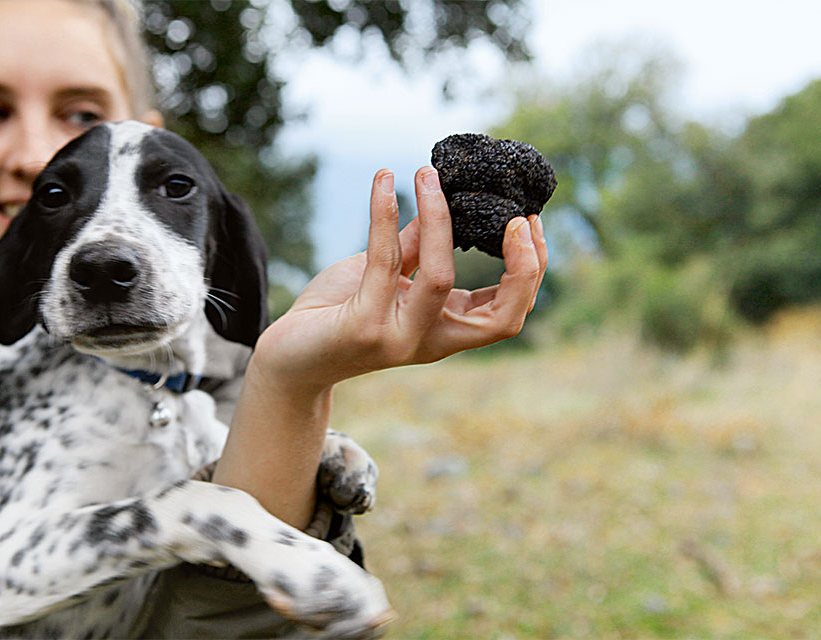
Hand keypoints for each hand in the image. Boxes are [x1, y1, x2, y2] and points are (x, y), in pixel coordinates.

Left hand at [252, 166, 547, 393]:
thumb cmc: (337, 314)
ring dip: (439, 217)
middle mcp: (430, 340)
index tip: (526, 221)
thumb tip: (438, 200)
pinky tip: (383, 180)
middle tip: (516, 216)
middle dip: (524, 266)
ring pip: (441, 276)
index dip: (531, 270)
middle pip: (504, 317)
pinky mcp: (363, 327)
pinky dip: (384, 214)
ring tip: (426, 173)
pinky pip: (384, 260)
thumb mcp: (385, 277)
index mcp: (446, 330)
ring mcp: (399, 337)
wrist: (288, 356)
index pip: (510, 311)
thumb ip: (414, 247)